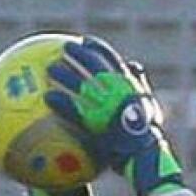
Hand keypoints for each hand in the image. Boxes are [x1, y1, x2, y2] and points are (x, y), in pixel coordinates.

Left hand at [44, 36, 184, 195]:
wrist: (144, 154)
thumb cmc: (147, 133)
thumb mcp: (148, 104)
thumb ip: (139, 85)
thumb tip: (135, 66)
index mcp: (128, 85)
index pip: (112, 60)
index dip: (98, 48)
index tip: (86, 41)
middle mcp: (115, 91)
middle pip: (92, 66)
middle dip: (77, 54)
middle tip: (64, 48)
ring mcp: (104, 105)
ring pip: (80, 84)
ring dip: (64, 73)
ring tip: (49, 68)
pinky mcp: (95, 122)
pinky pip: (73, 108)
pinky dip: (60, 101)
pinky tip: (47, 97)